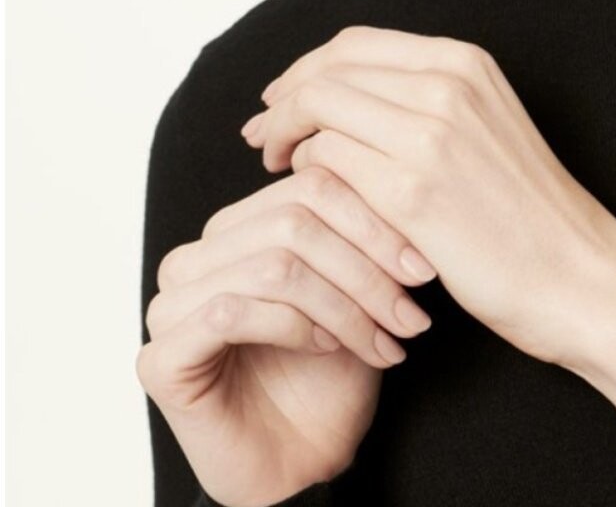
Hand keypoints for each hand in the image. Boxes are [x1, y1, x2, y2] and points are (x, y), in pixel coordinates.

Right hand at [136, 165, 437, 506]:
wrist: (301, 462)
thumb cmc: (330, 375)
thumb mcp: (360, 294)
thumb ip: (364, 239)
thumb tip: (406, 192)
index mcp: (240, 227)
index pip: (310, 186)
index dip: (373, 221)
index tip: (422, 268)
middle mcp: (199, 255)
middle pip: (294, 220)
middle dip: (365, 269)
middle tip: (409, 315)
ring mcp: (172, 303)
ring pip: (273, 265)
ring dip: (344, 306)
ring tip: (383, 340)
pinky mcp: (161, 356)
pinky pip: (231, 312)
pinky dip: (295, 328)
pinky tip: (327, 349)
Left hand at [241, 25, 615, 371]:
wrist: (579, 274)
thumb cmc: (530, 211)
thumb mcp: (486, 125)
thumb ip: (427, 99)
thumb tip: (346, 95)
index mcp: (466, 63)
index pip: (355, 44)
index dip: (306, 68)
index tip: (284, 97)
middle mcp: (449, 84)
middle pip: (328, 70)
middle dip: (283, 97)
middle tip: (263, 132)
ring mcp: (431, 135)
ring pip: (319, 109)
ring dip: (286, 134)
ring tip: (280, 163)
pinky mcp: (415, 192)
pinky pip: (329, 161)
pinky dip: (308, 171)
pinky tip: (306, 192)